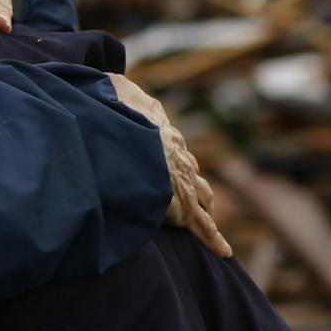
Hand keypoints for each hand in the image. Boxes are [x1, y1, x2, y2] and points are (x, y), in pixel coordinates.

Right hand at [109, 74, 231, 257]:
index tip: (173, 168)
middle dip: (195, 187)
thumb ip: (114, 90)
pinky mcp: (186, 206)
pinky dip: (213, 239)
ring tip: (210, 225)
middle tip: (198, 199)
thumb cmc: (115, 112)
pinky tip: (224, 251)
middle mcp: (178, 156)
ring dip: (205, 211)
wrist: (128, 135)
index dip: (174, 161)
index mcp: (160, 132)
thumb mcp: (114, 91)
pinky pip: (203, 227)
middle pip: (192, 173)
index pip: (173, 150)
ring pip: (202, 199)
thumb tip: (106, 79)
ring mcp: (185, 181)